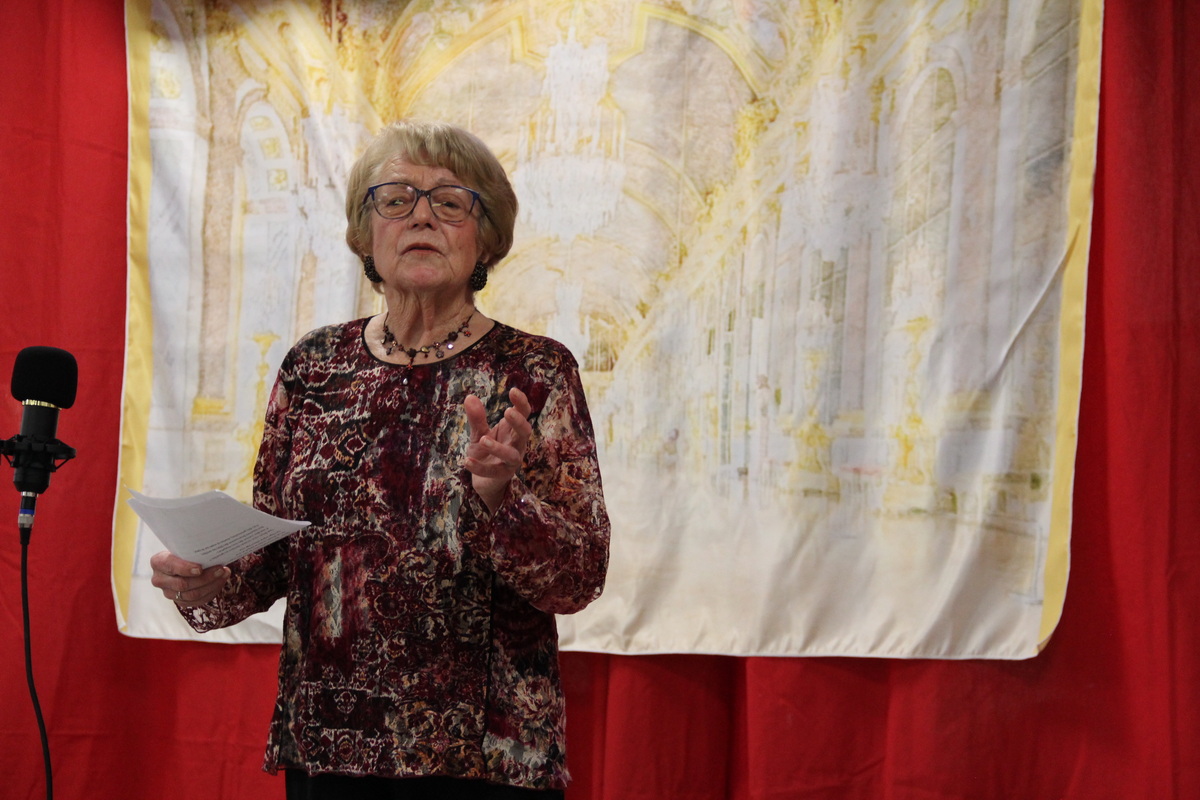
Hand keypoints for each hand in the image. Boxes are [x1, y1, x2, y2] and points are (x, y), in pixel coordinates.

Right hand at [149, 550, 229, 606]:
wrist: (182, 563)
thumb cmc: (184, 551)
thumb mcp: (184, 547)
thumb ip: (192, 549)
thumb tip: (212, 549)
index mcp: (158, 562)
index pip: (170, 566)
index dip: (185, 568)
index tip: (200, 568)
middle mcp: (159, 580)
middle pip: (183, 584)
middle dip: (205, 577)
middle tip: (220, 569)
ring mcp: (169, 593)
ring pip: (192, 594)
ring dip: (212, 584)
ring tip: (224, 574)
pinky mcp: (180, 601)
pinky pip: (198, 600)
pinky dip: (212, 591)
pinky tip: (220, 581)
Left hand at [463, 387, 532, 512]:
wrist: (483, 480)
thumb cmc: (485, 452)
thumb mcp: (479, 433)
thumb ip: (476, 418)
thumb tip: (469, 397)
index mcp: (513, 430)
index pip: (523, 414)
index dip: (521, 403)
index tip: (513, 391)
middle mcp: (517, 445)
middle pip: (525, 432)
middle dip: (518, 422)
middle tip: (507, 412)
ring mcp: (511, 462)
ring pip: (512, 455)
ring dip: (498, 447)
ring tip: (484, 439)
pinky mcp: (501, 476)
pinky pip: (492, 472)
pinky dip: (480, 467)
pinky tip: (467, 461)